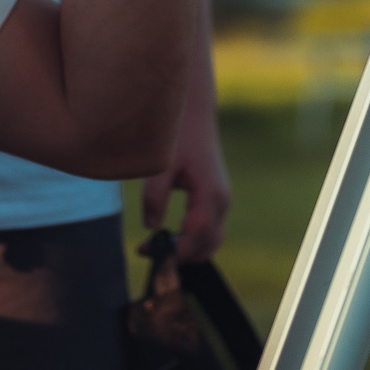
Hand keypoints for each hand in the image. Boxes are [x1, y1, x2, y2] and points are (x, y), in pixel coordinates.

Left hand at [142, 114, 230, 260]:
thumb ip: (155, 196)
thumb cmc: (178, 136)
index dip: (178, 250)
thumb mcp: (161, 165)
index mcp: (210, 192)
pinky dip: (192, 239)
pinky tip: (168, 234)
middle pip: (208, 243)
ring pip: (211, 240)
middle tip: (147, 249)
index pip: (198, 233)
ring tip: (155, 243)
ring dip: (187, 249)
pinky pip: (210, 229)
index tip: (153, 255)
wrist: (195, 114)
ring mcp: (222, 200)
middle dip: (181, 254)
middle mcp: (221, 200)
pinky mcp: (217, 198)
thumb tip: (151, 227)